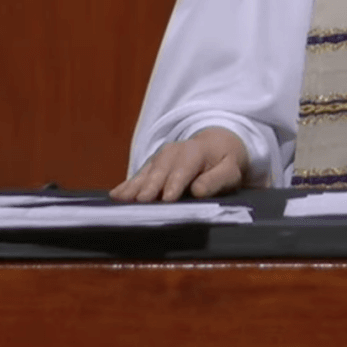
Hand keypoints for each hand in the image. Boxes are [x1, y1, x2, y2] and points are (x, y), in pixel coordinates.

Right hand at [111, 127, 248, 202]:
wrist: (216, 144)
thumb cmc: (224, 162)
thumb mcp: (230, 171)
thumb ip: (216, 180)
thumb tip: (199, 191)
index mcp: (195, 152)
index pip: (184, 170)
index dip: (175, 184)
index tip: (167, 198)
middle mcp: (173, 153)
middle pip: (160, 171)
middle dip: (150, 186)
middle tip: (141, 202)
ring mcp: (160, 158)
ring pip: (146, 173)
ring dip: (133, 187)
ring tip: (122, 200)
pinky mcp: (151, 166)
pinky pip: (138, 176)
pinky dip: (127, 186)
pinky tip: (115, 196)